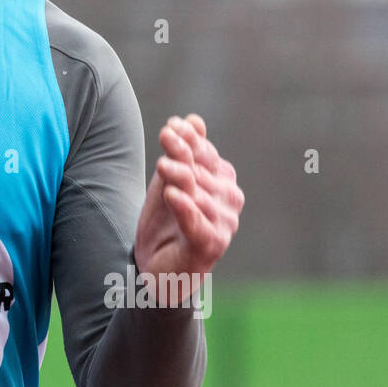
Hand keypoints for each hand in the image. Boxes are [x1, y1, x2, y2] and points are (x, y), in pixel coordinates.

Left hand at [134, 114, 244, 305]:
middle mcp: (229, 202)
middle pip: (202, 171)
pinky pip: (197, 223)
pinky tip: (172, 195)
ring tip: (163, 163)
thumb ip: (182, 154)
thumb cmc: (166, 221)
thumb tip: (193, 119)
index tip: (172, 125)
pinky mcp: (211, 245)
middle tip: (164, 135)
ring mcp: (223, 224)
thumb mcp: (170, 182)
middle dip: (182, 152)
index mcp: (223, 182)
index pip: (207, 155)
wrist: (158, 267)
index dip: (190, 140)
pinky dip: (186, 209)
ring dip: (181, 177)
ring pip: (199, 194)